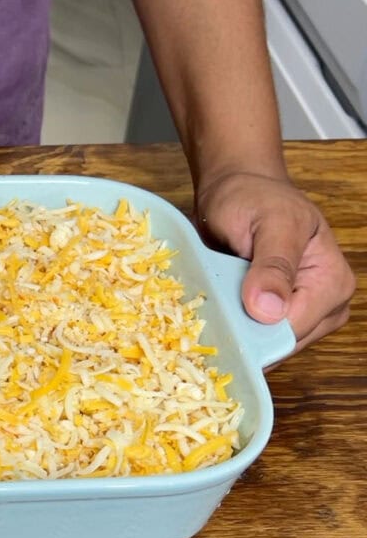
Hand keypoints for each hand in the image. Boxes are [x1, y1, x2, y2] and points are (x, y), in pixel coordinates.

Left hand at [196, 171, 353, 354]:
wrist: (236, 191)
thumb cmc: (255, 198)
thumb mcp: (269, 222)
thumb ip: (273, 264)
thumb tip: (268, 310)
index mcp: (332, 283)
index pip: (292, 329)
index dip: (254, 329)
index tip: (217, 320)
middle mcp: (324, 305)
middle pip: (279, 344)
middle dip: (243, 334)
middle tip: (205, 316)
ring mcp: (300, 315)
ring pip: (264, 347)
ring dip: (234, 332)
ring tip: (209, 310)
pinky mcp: (275, 319)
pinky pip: (253, 339)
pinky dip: (231, 330)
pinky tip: (212, 316)